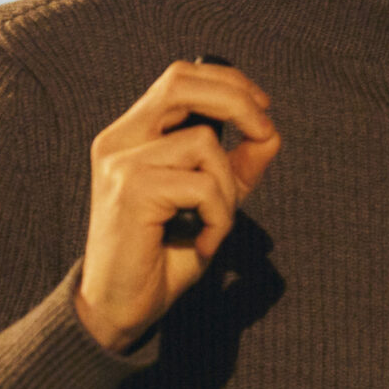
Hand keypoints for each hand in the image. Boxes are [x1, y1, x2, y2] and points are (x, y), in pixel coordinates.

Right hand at [76, 60, 280, 354]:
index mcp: (132, 133)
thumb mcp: (210, 203)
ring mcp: (121, 163)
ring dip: (227, 188)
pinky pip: (202, 186)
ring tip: (214, 225)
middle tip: (264, 133)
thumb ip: (237, 166)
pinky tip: (202, 245)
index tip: (262, 107)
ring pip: (203, 144)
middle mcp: (119, 139)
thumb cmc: (161, 256)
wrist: (117, 310)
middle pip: (182, 84)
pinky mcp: (131, 191)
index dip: (228, 82)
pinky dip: (219, 218)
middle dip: (236, 101)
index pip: (179, 77)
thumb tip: (270, 132)